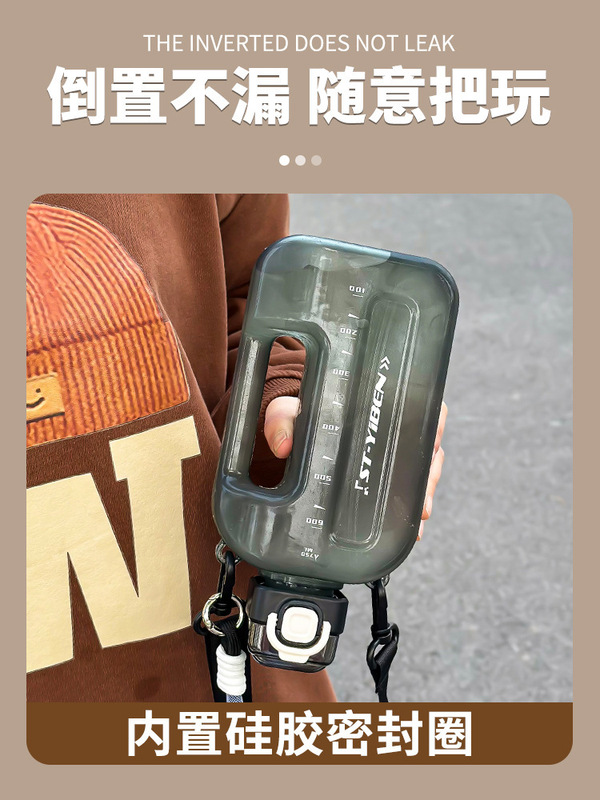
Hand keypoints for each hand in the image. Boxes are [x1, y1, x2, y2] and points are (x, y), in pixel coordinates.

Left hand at [264, 396, 447, 540]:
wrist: (295, 428)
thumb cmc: (298, 414)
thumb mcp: (287, 413)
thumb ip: (281, 423)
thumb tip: (283, 446)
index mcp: (379, 399)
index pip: (421, 405)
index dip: (433, 426)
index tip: (432, 448)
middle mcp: (393, 422)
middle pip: (427, 444)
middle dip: (429, 474)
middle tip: (423, 499)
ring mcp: (393, 448)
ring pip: (423, 468)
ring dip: (424, 492)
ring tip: (421, 515)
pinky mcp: (387, 470)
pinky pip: (409, 486)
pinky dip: (412, 504)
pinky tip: (413, 524)